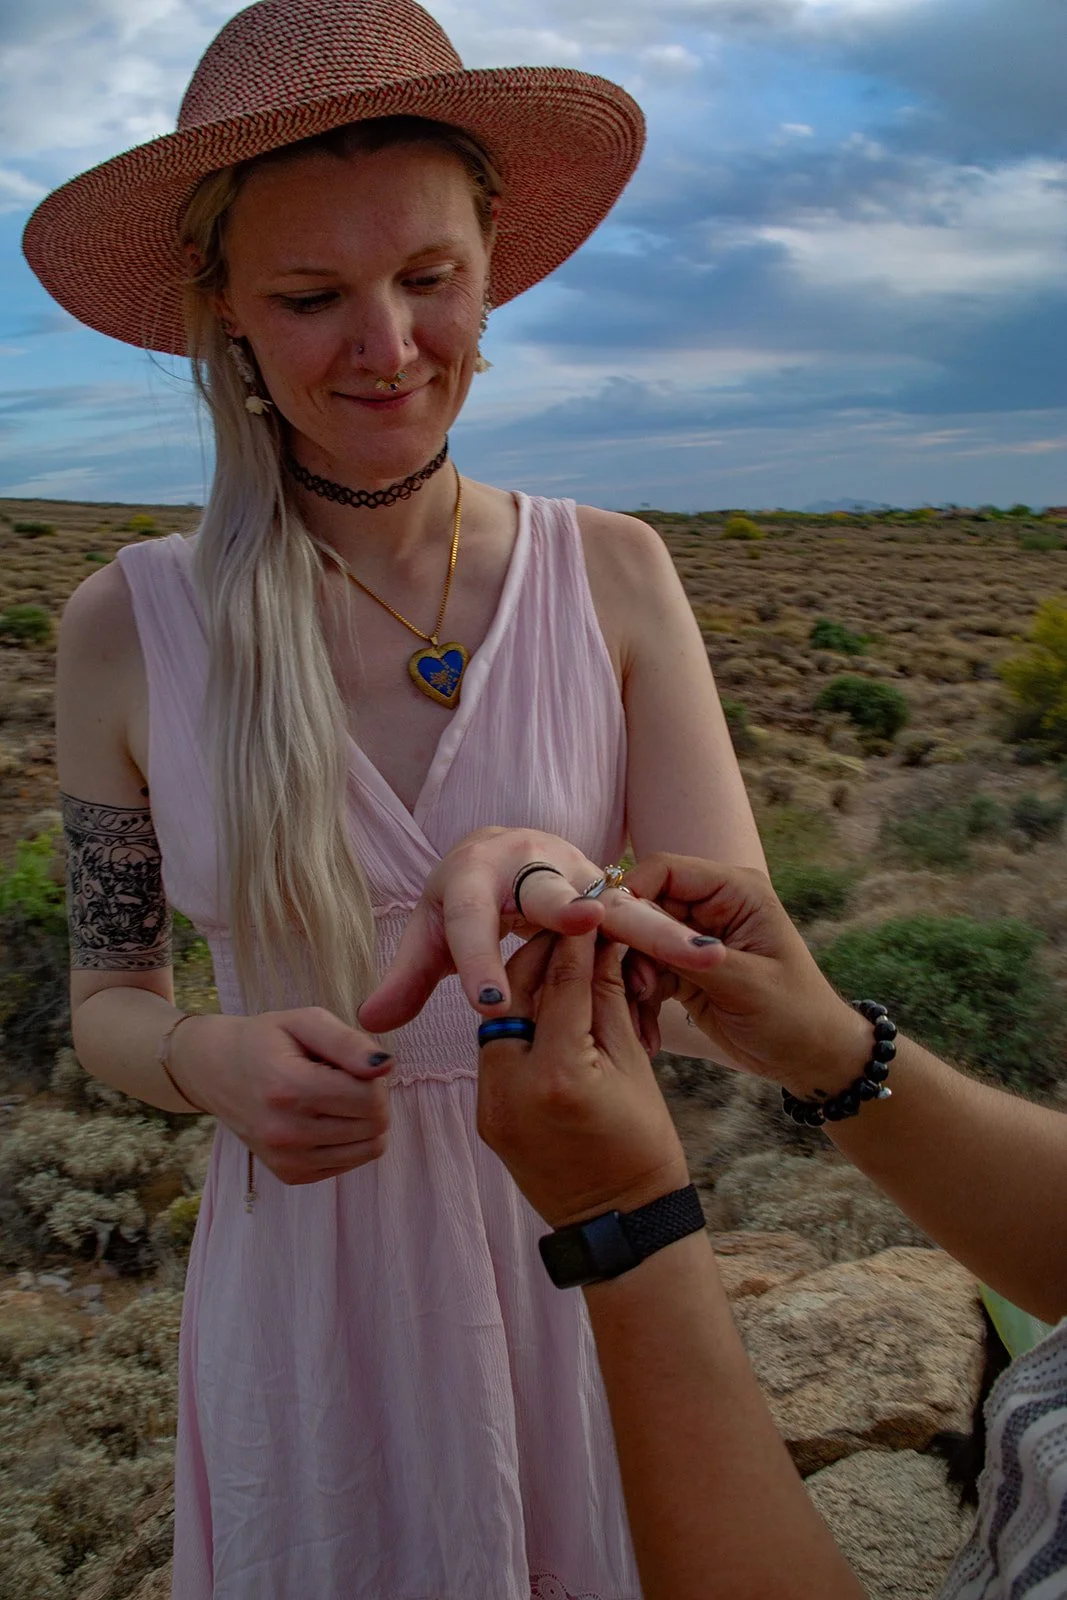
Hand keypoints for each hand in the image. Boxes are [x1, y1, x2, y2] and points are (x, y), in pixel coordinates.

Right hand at [172, 1008, 392, 1184]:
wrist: (216, 1071)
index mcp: (289, 1088)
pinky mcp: (290, 1176)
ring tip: (334, 1098)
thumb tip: (385, 1066)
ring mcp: (286, 1160)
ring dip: (363, 1121)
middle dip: (372, 1097)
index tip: (351, 1063)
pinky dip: (348, 1141)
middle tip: (343, 1078)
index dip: (374, 1076)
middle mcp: (285, 1132)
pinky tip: (323, 1118)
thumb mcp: (305, 1022)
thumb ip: (348, 1042)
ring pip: (369, 1149)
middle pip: (375, 1125)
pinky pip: (349, 1164)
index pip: (371, 1098)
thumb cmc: (266, 1039)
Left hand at [358, 825, 723, 1032]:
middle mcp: (530, 864)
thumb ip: (409, 978)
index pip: (471, 920)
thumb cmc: (467, 898)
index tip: (487, 1005)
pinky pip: (642, 921)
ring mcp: (579, 872)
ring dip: (658, 930)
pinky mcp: (614, 889)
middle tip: (590, 921)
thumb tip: (369, 1025)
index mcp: (475, 874)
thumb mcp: (434, 932)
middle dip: (570, 908)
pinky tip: (701, 978)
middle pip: (550, 892)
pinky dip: (664, 952)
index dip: (478, 960)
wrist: (511, 848)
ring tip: (703, 957)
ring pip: (619, 903)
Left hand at [476, 931, 690, 1229]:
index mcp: (558, 1076)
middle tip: (566, 922)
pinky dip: (520, 1023)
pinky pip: (497, 1053)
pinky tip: (542, 1002)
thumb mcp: (633, 1064)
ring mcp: (491, 1107)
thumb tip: (602, 940)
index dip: (578, 940)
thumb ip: (607, 998)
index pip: (563, 985)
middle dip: (541, 953)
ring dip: (526, 985)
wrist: (618, 1224)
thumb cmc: (643, 1146)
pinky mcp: (486, 1117)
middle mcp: (511, 1089)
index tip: (587, 905)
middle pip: (517, 994)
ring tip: (554, 955)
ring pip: (501, 1020)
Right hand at [623, 855, 872, 1099]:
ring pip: (637, 942)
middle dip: (630, 946)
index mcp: (735, 891)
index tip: (609, 934)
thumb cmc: (794, 1015)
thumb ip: (687, 953)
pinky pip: (643, 972)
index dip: (631, 895)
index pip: (664, 870)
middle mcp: (711, 905)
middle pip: (643, 905)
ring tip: (642, 1012)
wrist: (811, 1059)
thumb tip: (632, 926)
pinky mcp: (683, 969)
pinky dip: (639, 999)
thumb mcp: (744, 983)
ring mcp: (694, 938)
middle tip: (634, 988)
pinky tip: (647, 1032)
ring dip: (631, 978)